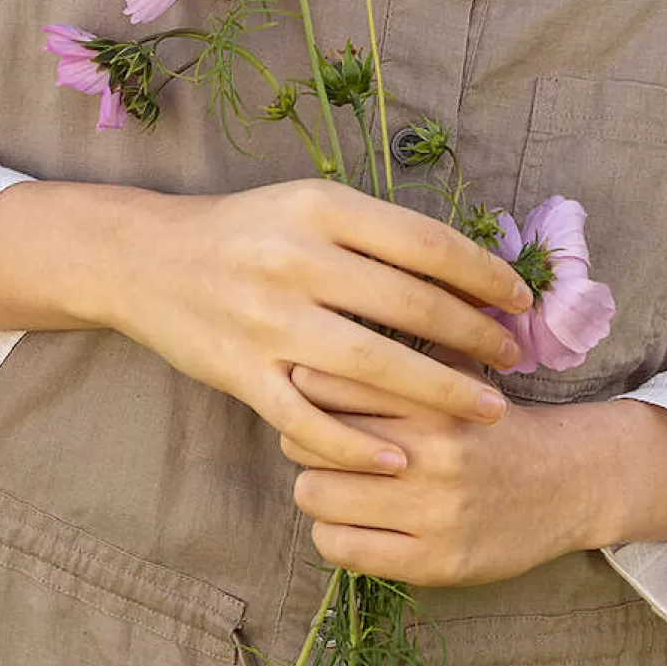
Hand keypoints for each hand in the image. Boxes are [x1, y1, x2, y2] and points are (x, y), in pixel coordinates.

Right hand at [103, 177, 532, 471]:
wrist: (145, 259)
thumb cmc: (245, 231)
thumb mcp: (310, 206)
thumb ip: (377, 234)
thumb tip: (466, 267)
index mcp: (321, 208)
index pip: (427, 245)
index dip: (484, 276)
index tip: (522, 301)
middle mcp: (296, 261)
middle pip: (412, 307)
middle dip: (476, 337)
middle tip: (515, 358)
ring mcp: (267, 321)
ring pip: (374, 367)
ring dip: (441, 393)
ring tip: (489, 410)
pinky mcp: (240, 373)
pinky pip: (310, 420)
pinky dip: (358, 445)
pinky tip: (400, 459)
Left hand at [276, 359, 596, 587]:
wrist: (569, 483)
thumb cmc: (493, 424)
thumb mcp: (457, 372)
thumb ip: (397, 354)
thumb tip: (312, 337)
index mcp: (432, 398)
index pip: (322, 385)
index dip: (305, 391)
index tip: (315, 400)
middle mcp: (431, 453)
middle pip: (306, 440)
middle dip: (305, 442)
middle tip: (323, 447)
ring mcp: (433, 511)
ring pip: (314, 495)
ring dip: (317, 491)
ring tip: (340, 487)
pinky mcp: (433, 562)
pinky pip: (337, 547)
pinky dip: (333, 535)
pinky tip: (355, 524)